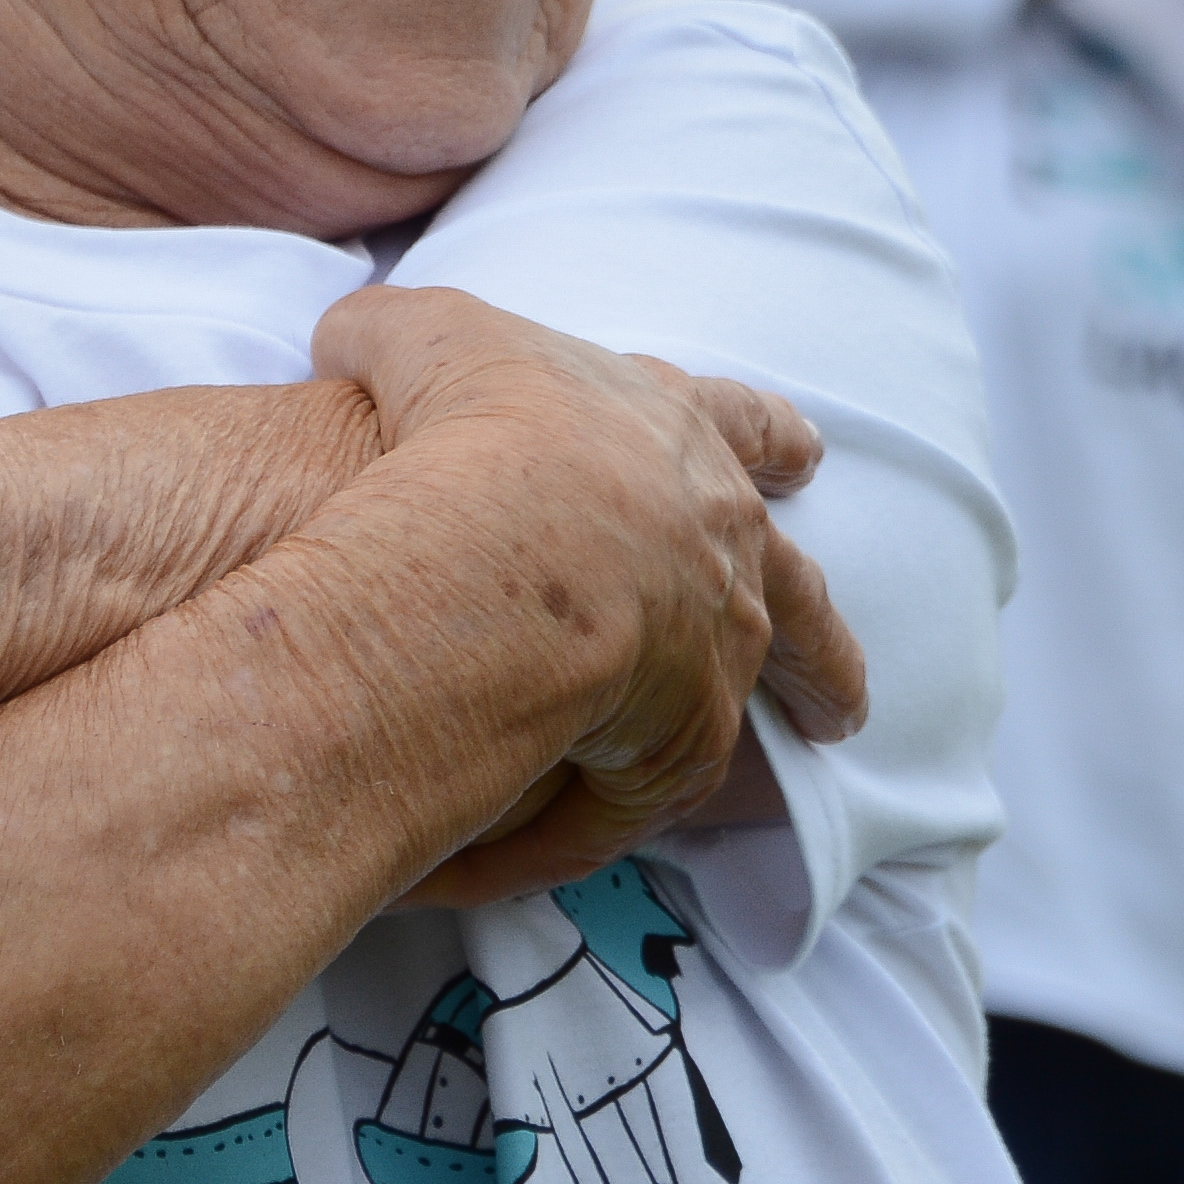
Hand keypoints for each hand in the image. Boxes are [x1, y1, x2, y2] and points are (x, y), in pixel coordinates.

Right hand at [309, 284, 866, 903]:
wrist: (505, 531)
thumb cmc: (475, 420)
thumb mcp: (423, 338)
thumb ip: (393, 336)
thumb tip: (347, 338)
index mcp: (675, 433)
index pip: (741, 424)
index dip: (768, 436)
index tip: (805, 453)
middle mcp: (720, 541)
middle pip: (792, 585)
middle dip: (815, 623)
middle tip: (836, 658)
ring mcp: (714, 646)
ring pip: (753, 695)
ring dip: (780, 714)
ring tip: (816, 740)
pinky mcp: (675, 745)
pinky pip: (634, 798)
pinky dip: (577, 823)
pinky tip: (536, 848)